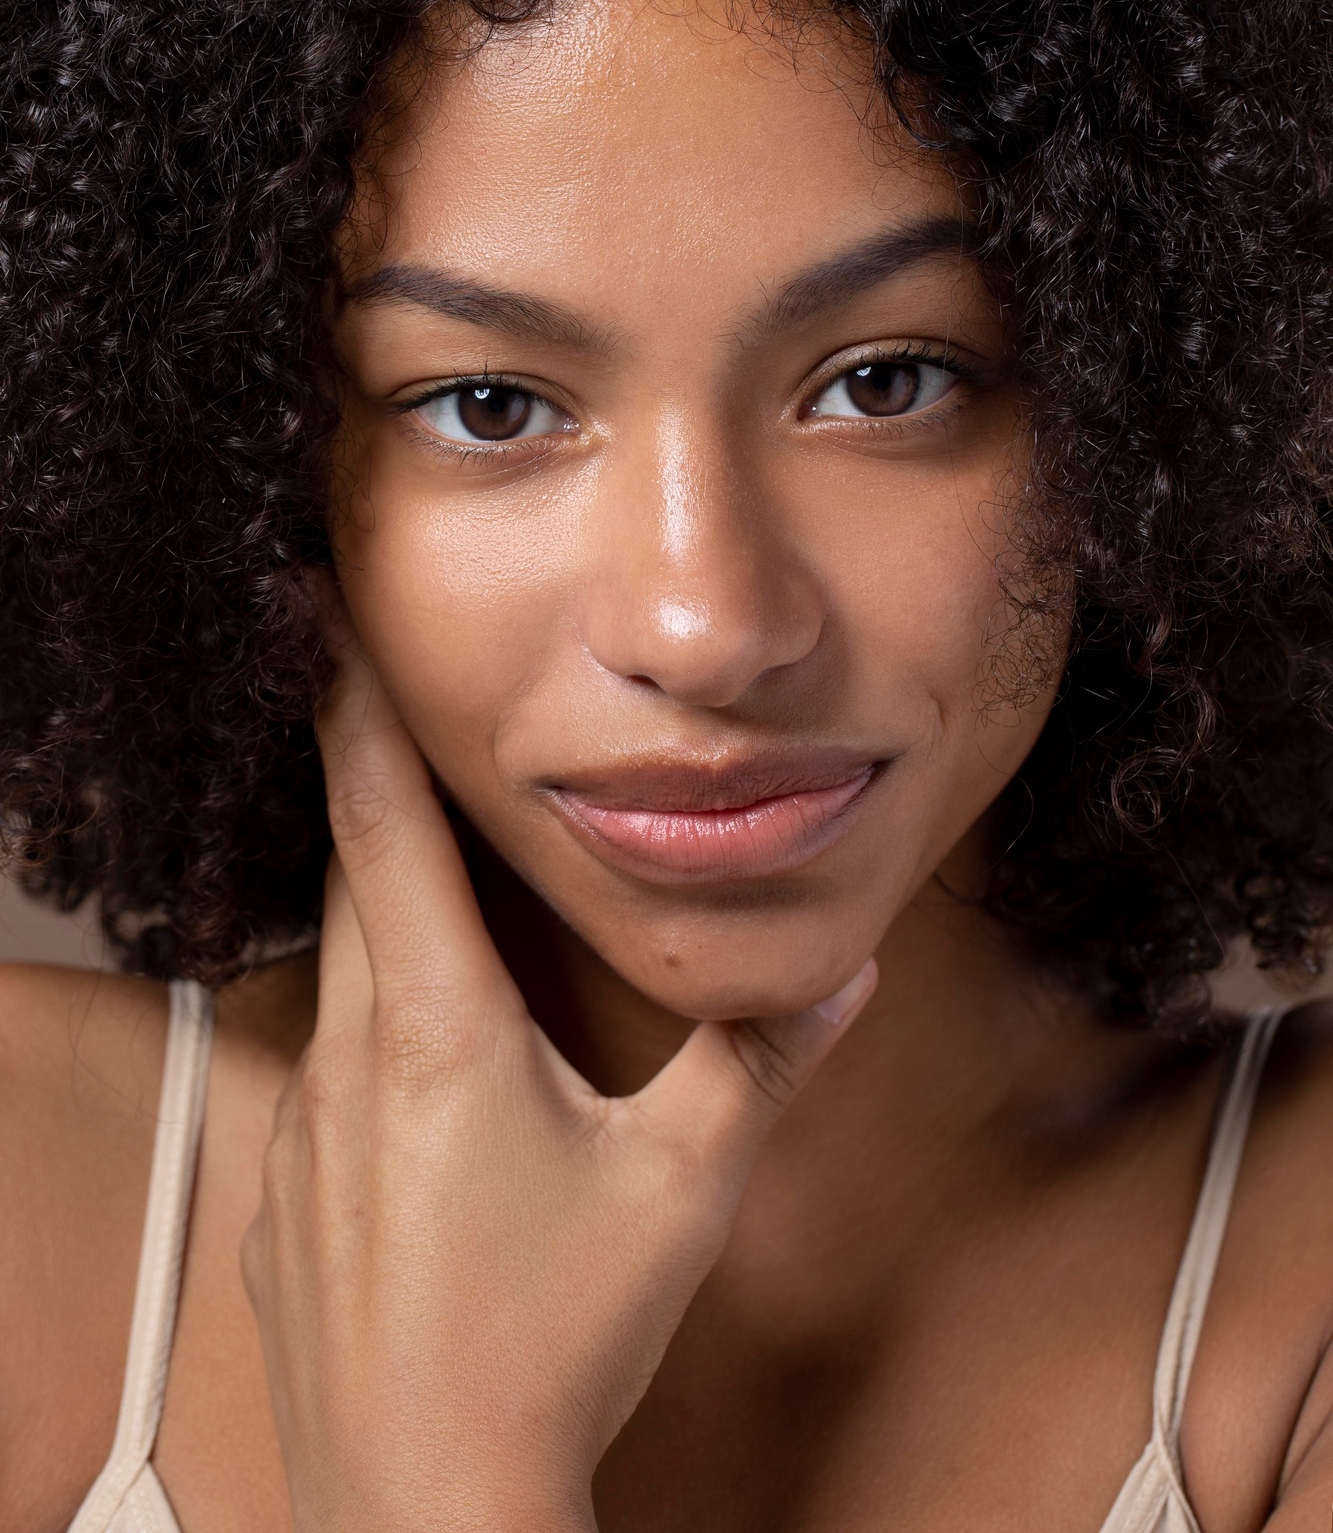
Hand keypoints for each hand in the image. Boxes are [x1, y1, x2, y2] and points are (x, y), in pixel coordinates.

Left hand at [241, 613, 876, 1532]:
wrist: (425, 1504)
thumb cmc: (553, 1340)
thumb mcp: (682, 1192)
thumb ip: (762, 1067)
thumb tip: (842, 973)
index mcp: (437, 1027)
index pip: (380, 825)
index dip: (354, 713)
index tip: (322, 623)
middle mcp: (350, 1058)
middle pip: (351, 879)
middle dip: (371, 789)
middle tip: (385, 709)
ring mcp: (303, 1132)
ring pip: (335, 972)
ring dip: (374, 909)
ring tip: (424, 874)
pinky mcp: (287, 1200)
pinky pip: (320, 1066)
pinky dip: (364, 1021)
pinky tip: (421, 1073)